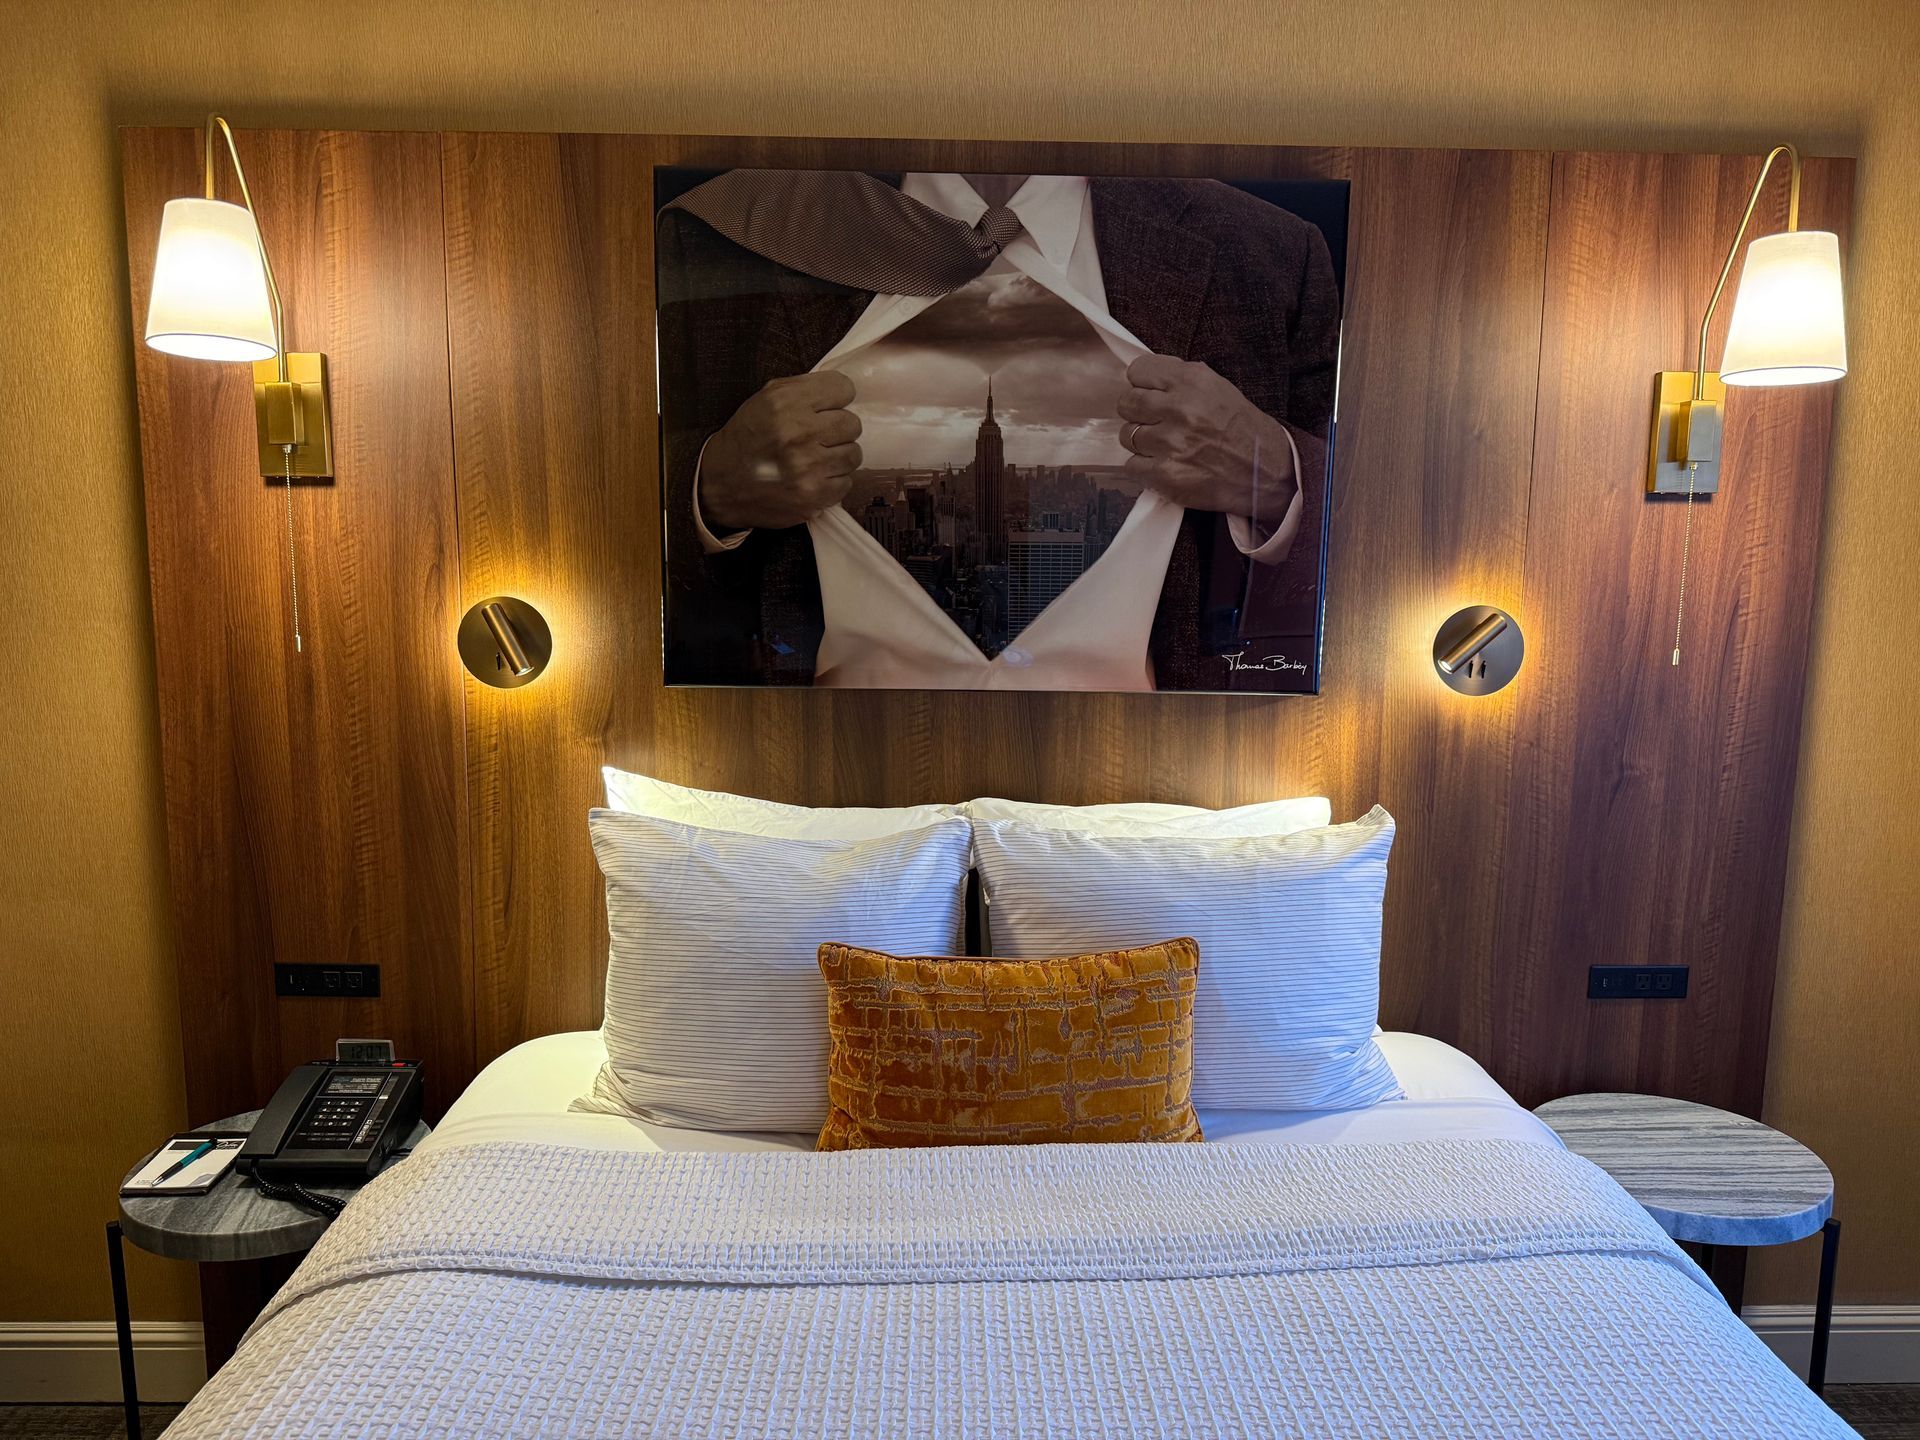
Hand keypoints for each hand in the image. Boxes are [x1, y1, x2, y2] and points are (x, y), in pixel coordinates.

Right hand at [700, 372, 862, 530]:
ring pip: (853, 454)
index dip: (836, 398)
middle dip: (837, 429)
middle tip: (818, 437)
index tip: (826, 408)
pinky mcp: (812, 496)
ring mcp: (808, 468)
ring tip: (815, 458)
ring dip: (838, 456)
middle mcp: (799, 432)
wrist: (719, 483)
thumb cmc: (746, 438)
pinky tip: (813, 478)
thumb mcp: (765, 399)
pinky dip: (833, 481)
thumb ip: (803, 389)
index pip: (843, 389)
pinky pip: (846, 482)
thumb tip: (843, 390)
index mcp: (786, 402)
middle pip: (852, 423)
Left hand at [1117, 355, 1296, 518]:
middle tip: (1157, 423)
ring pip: (1127, 436)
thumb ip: (1179, 379)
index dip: (1141, 384)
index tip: (1151, 394)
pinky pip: (1132, 466)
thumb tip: (1141, 378)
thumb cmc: (1240, 428)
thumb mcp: (1216, 387)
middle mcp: (1180, 408)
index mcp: (1192, 380)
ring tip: (1167, 447)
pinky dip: (1144, 468)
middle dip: (1138, 413)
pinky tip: (1166, 466)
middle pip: (1126, 403)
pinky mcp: (1165, 475)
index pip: (1137, 371)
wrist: (1265, 471)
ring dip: (1142, 443)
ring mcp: (1171, 443)